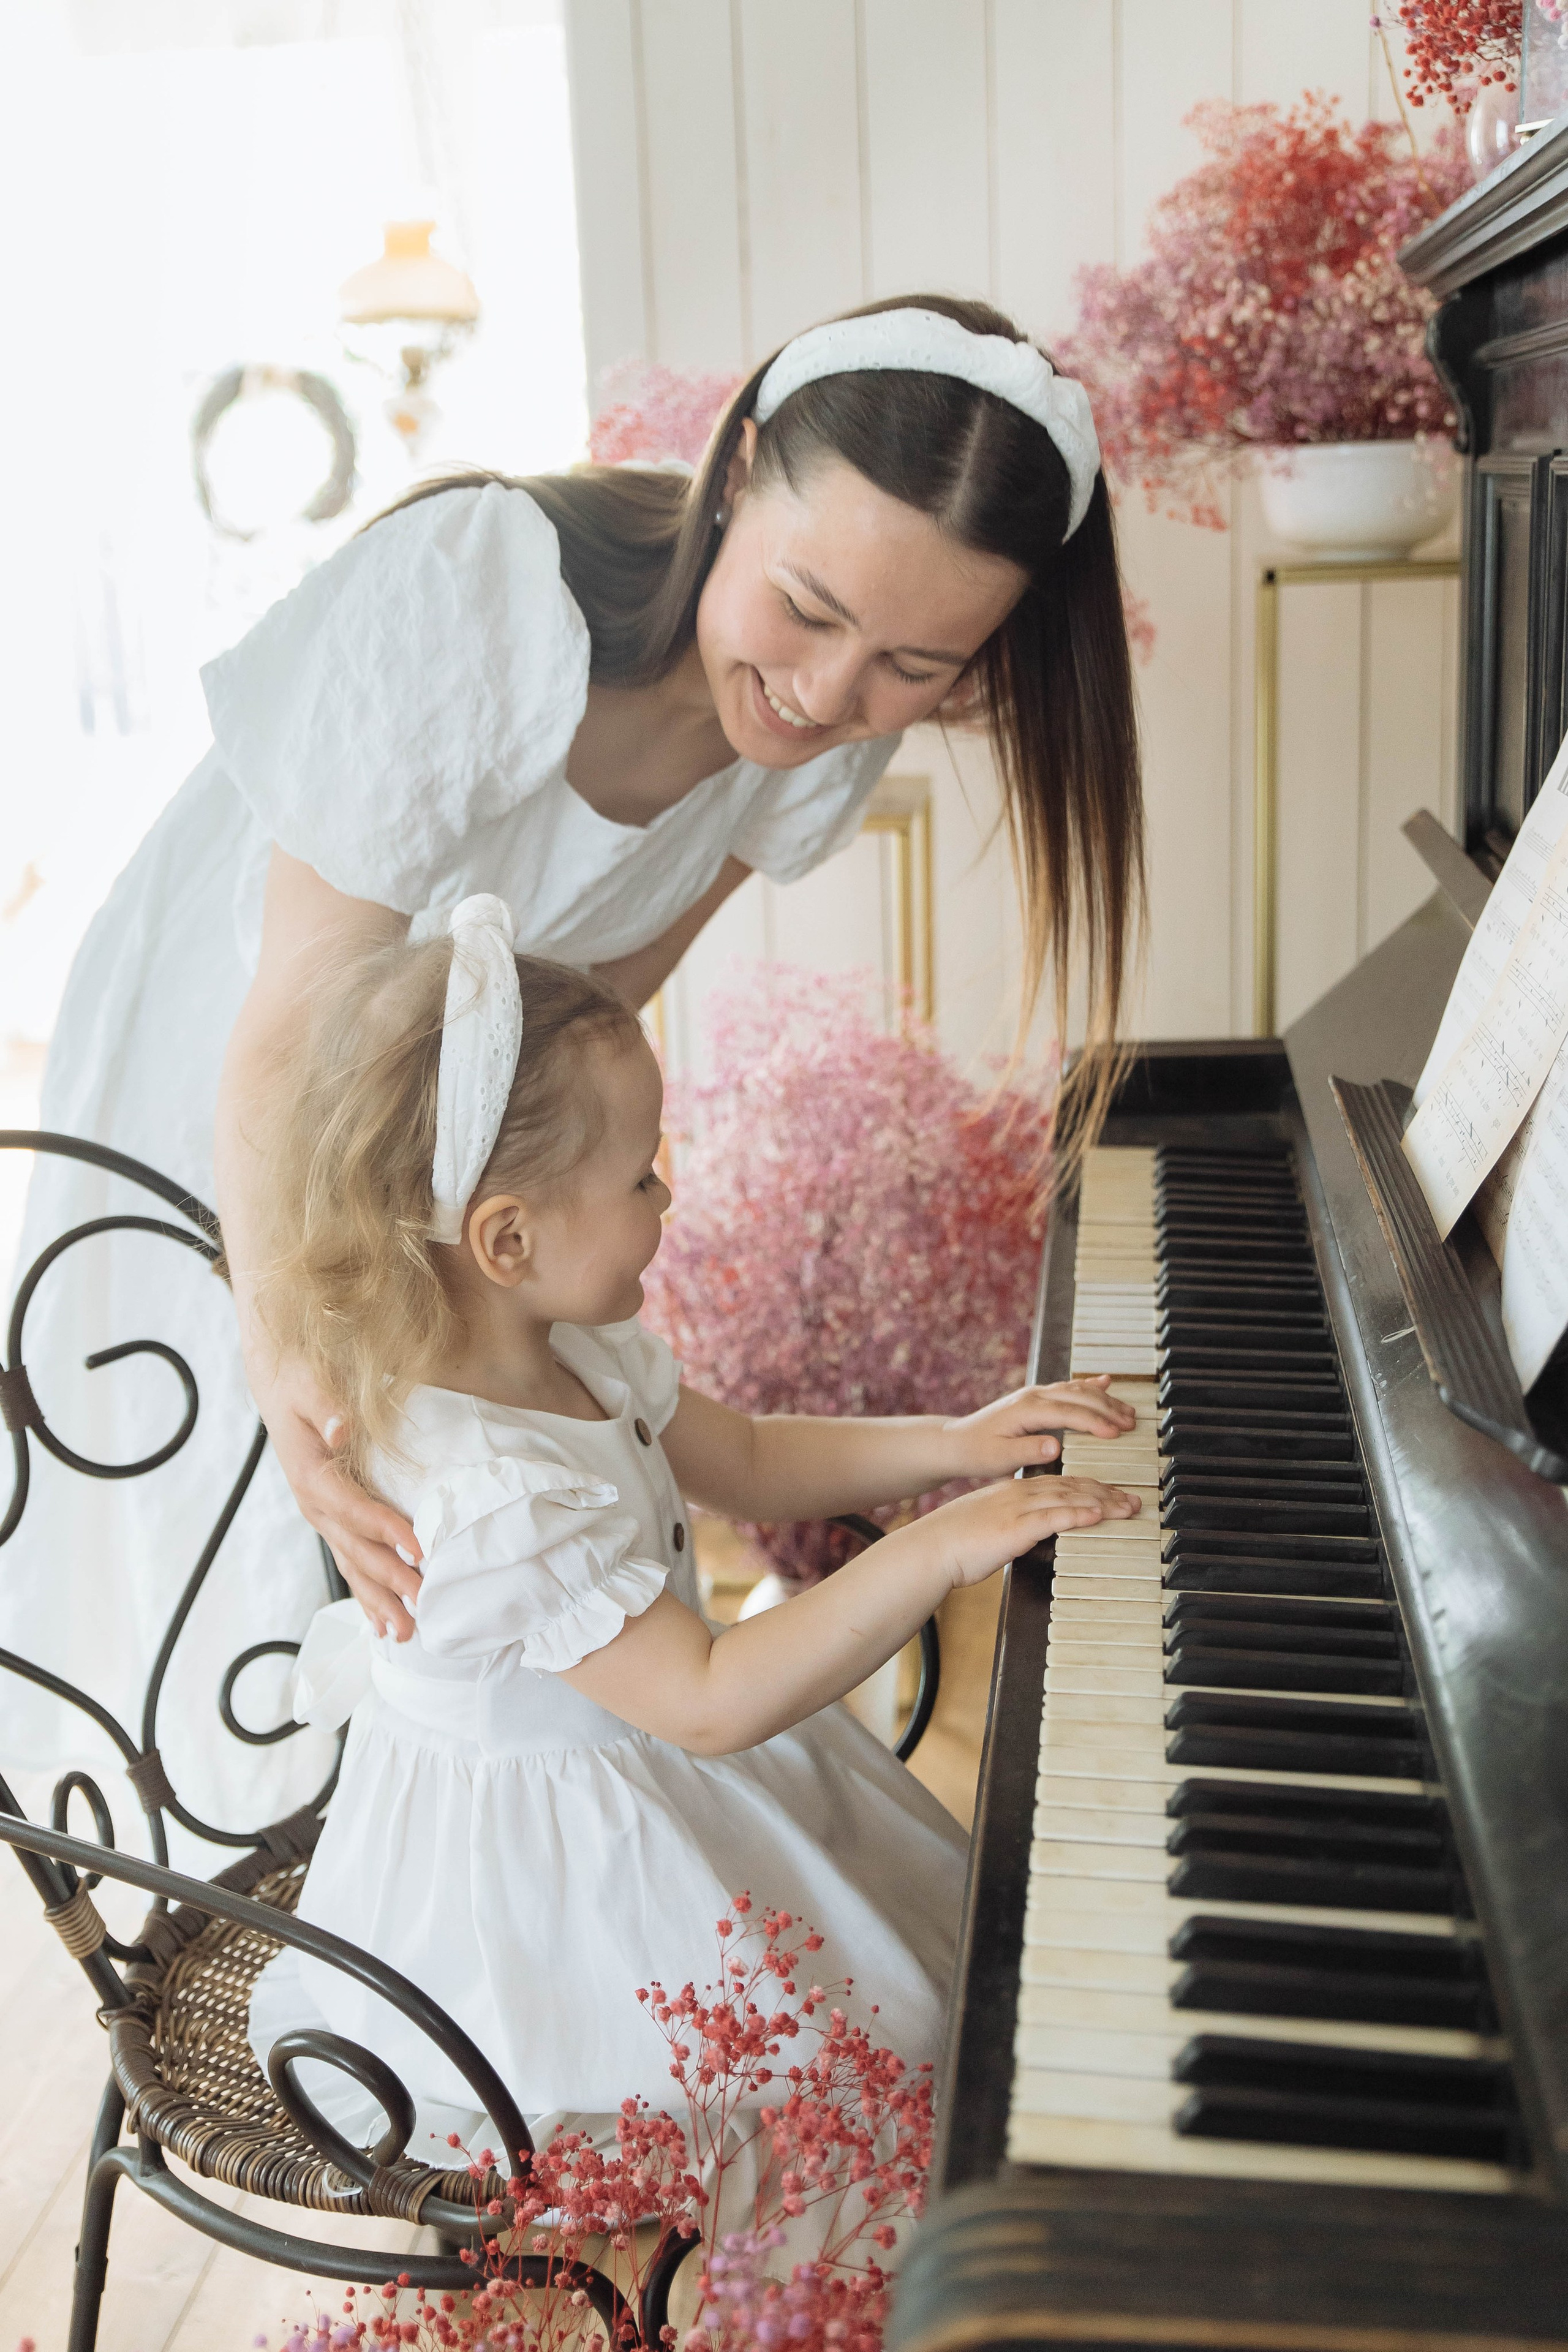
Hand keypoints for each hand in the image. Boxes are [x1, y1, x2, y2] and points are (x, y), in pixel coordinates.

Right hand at [258, 1357, 422, 1639]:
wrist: (277, 1386)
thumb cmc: (298, 1382)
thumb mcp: (308, 1384)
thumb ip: (327, 1406)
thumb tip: (342, 1428)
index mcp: (311, 1476)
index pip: (353, 1509)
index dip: (385, 1530)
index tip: (418, 1549)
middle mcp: (315, 1504)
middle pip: (355, 1549)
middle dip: (388, 1582)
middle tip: (421, 1610)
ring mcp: (322, 1516)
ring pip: (352, 1565)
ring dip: (378, 1600)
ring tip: (405, 1634)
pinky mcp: (331, 1519)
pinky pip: (350, 1561)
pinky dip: (367, 1592)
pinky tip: (383, 1622)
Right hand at [920, 1473, 1140, 1589]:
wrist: (931, 1548)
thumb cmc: (956, 1543)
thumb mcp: (990, 1527)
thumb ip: (1014, 1526)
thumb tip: (1030, 1534)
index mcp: (1014, 1491)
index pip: (1062, 1483)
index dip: (1092, 1487)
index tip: (1115, 1495)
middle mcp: (1020, 1493)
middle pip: (1073, 1487)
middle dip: (1108, 1492)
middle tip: (1134, 1500)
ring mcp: (1018, 1508)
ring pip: (1069, 1497)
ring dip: (1104, 1501)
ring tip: (1128, 1507)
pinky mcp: (1016, 1526)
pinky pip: (1054, 1516)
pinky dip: (1079, 1512)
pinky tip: (1099, 1514)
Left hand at [941, 1378, 1137, 1478]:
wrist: (957, 1442)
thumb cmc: (977, 1452)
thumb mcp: (999, 1458)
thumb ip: (1028, 1451)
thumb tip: (1054, 1446)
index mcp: (1027, 1410)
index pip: (1069, 1413)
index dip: (1094, 1422)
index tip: (1115, 1433)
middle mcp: (1033, 1396)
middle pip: (1079, 1398)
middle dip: (1108, 1409)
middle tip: (1131, 1424)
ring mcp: (1035, 1394)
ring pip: (1077, 1390)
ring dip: (1104, 1399)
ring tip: (1127, 1412)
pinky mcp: (1036, 1398)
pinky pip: (1068, 1387)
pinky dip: (1089, 1385)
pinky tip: (1105, 1381)